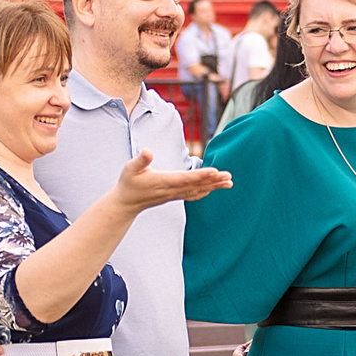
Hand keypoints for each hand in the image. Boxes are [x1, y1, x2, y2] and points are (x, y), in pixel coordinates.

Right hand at [112, 151, 232, 210]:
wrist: (126, 203)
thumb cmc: (128, 183)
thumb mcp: (130, 168)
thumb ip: (140, 160)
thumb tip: (148, 151)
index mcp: (163, 181)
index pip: (186, 178)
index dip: (201, 175)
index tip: (215, 172)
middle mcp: (171, 189)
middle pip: (196, 185)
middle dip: (214, 181)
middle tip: (229, 177)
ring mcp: (174, 194)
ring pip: (198, 190)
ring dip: (214, 186)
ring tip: (229, 183)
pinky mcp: (174, 196)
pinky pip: (193, 194)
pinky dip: (205, 191)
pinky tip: (213, 189)